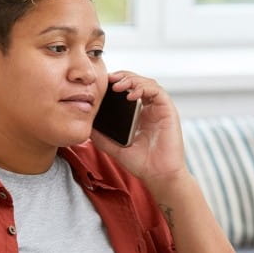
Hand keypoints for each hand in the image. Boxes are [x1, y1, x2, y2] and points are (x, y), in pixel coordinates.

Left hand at [90, 71, 188, 189]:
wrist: (158, 175)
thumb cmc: (141, 163)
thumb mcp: (114, 147)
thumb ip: (101, 136)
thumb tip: (85, 126)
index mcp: (139, 114)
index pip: (128, 90)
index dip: (116, 82)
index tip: (102, 83)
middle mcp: (150, 108)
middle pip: (137, 82)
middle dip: (122, 77)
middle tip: (109, 79)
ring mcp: (159, 109)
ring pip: (147, 83)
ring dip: (132, 80)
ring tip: (118, 86)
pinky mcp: (168, 110)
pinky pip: (157, 91)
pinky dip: (144, 88)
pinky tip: (131, 95)